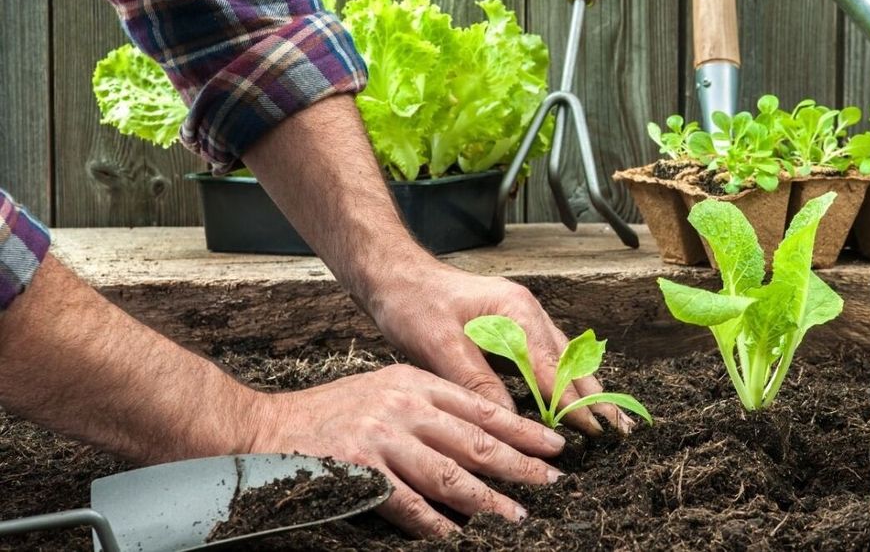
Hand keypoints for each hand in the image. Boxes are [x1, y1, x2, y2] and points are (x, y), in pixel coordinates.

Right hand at [248, 363, 565, 536]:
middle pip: (475, 440)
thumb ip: (429, 407)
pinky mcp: (359, 471)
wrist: (267, 427)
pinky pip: (407, 504)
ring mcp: (382, 438)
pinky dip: (435, 522)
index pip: (482, 407)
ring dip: (487, 499)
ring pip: (449, 474)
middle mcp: (403, 406)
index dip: (522, 429)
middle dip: (520, 463)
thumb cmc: (332, 413)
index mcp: (415, 383)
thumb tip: (481, 438)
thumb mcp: (386, 390)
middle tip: (551, 482)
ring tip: (516, 516)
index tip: (554, 445)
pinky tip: (456, 535)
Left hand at [370, 264, 632, 435]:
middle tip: (620, 430)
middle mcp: (527, 311)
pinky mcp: (512, 325)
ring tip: (608, 419)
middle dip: (595, 396)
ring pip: (564, 358)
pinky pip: (547, 355)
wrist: (395, 275)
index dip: (573, 402)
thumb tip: (509, 420)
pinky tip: (573, 398)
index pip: (552, 367)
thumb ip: (476, 381)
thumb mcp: (439, 345)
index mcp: (516, 311)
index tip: (593, 430)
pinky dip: (564, 379)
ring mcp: (522, 317)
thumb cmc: (413, 304)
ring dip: (585, 388)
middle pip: (570, 360)